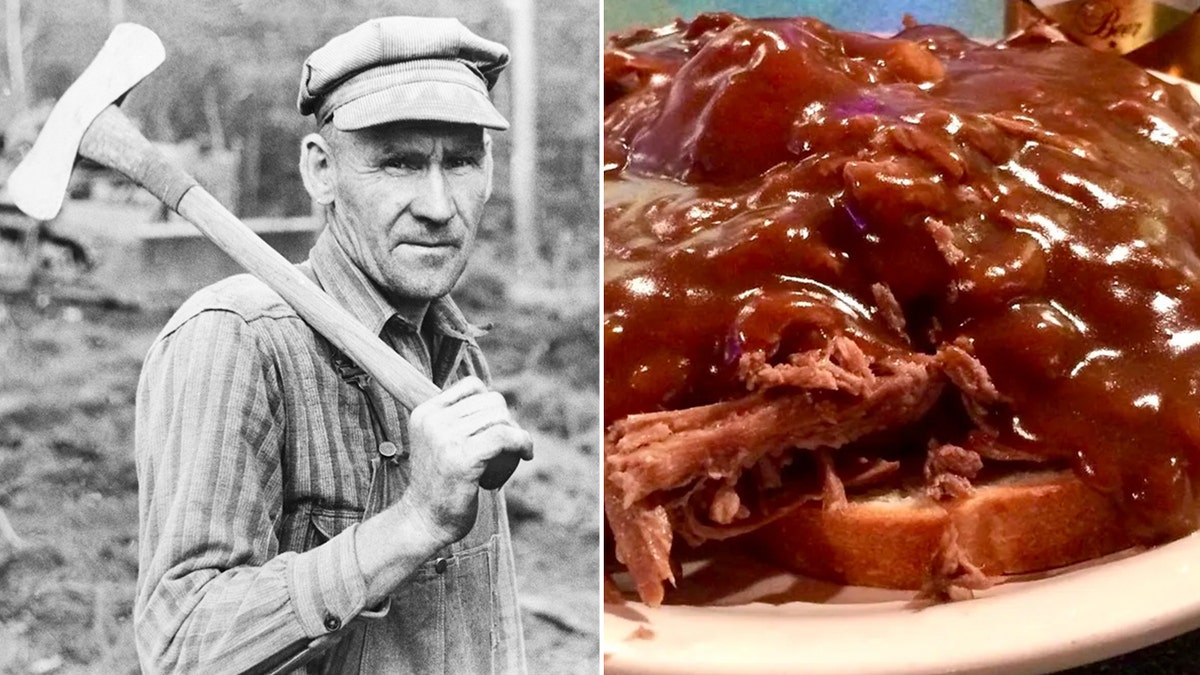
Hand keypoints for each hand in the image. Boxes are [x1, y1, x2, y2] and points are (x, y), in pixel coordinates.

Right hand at [402, 376, 532, 544]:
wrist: (424, 521)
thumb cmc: (439, 485)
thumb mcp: (437, 443)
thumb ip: (454, 421)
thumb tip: (493, 399)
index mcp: (425, 412)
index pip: (472, 386)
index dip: (492, 404)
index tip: (498, 427)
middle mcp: (433, 420)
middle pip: (491, 401)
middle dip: (508, 421)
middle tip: (509, 446)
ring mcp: (445, 438)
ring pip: (500, 418)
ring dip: (517, 434)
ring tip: (516, 452)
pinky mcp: (463, 457)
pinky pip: (505, 437)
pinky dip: (523, 443)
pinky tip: (527, 454)